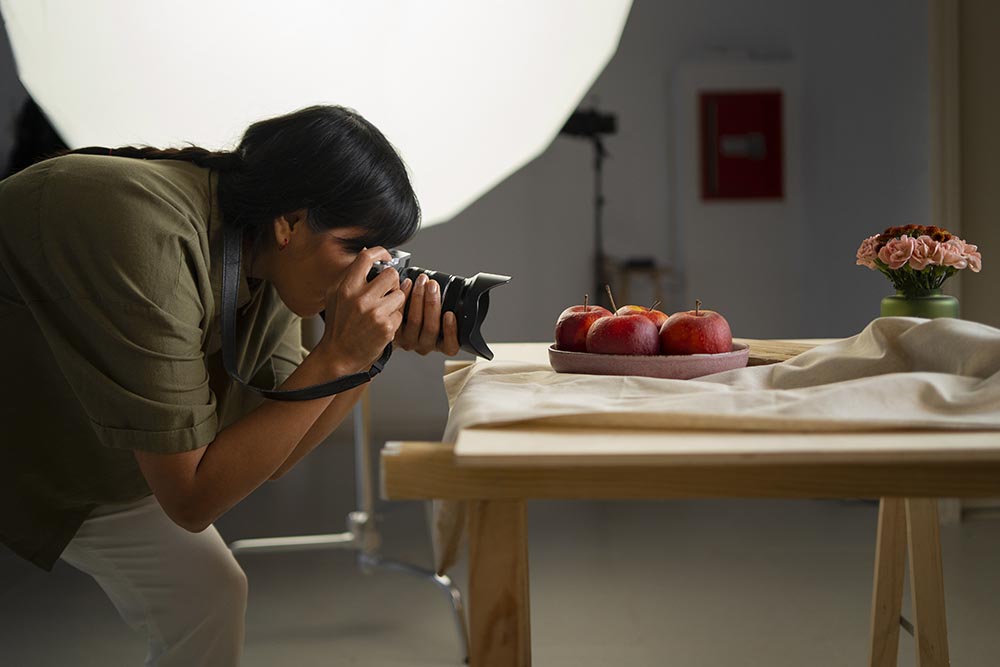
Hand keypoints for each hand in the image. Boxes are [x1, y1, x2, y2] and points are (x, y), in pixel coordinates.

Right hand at [318, 247, 405, 372]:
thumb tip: (366, 251)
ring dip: (395, 302)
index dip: (380, 253)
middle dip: (392, 282)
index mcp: (346, 288)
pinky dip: (394, 319)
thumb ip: (350, 274)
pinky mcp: (386, 327)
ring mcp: (375, 313)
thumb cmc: (338, 325)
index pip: (366, 258)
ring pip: (400, 295)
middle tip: (386, 291)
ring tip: (383, 310)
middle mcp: (360, 299)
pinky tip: (382, 324)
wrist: (338, 354)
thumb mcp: (335, 295)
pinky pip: (401, 314)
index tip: (385, 257)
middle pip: (391, 275)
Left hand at [394, 273, 460, 355]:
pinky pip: (399, 313)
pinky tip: (408, 284)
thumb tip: (452, 293)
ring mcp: (408, 340)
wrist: (395, 324)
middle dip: (432, 303)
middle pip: (431, 327)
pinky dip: (404, 295)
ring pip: (415, 320)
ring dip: (419, 297)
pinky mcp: (394, 332)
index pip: (450, 345)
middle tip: (433, 285)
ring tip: (421, 281)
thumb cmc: (425, 318)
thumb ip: (446, 310)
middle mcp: (424, 345)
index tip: (450, 314)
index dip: (450, 330)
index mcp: (440, 344)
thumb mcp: (441, 319)